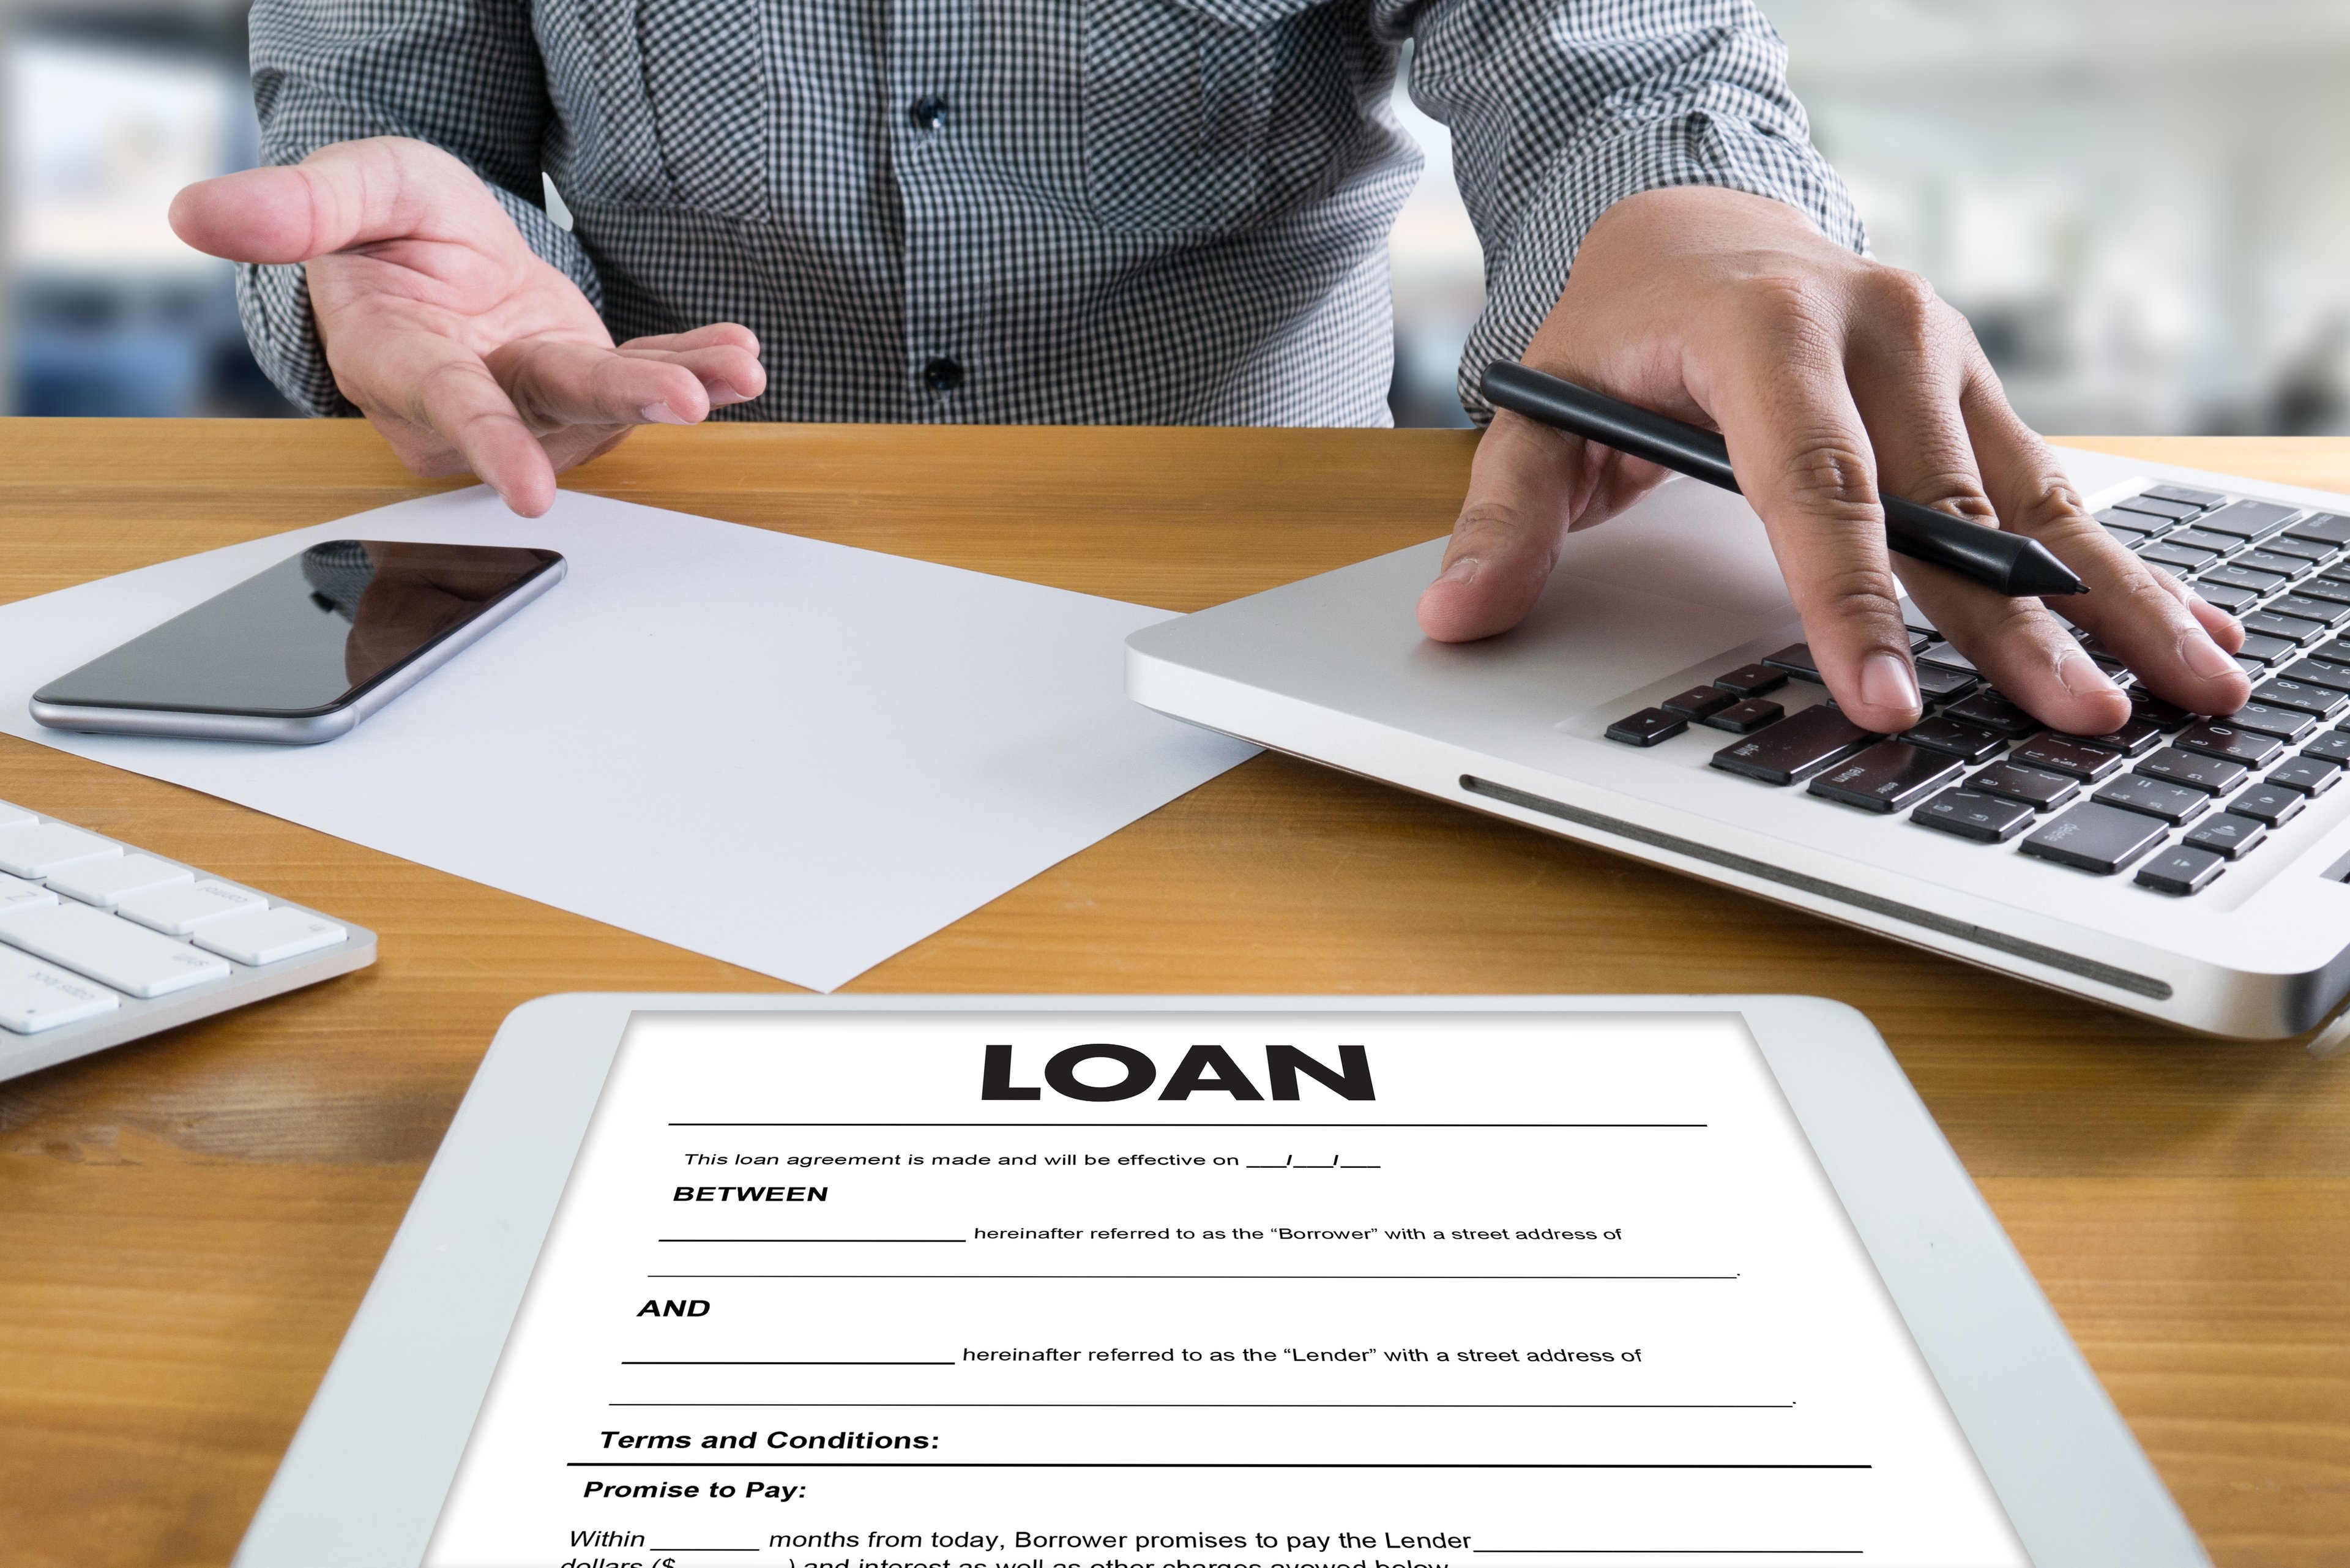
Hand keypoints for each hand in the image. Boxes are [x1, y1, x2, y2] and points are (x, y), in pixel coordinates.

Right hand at [171, 137, 765, 516]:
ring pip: (607, 405)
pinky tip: (741, 358)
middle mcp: (475, 396)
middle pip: (547, 412)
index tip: (528, 490)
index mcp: (403, 360)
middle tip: (683, 406)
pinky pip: (644, 378)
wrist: (429, 248)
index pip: (447, 407)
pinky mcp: (585, 381)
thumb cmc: (384, 228)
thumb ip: (294, 206)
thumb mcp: (349, 188)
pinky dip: (696, 366)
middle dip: (618, 406)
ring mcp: (536, 397)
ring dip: (678, 387)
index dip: (488, 445)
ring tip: (736, 370)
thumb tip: (199, 213)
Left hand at [1417, 186, 2248, 734]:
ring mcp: (1942, 348)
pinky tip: (2178, 626)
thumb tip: (1458, 616)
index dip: (1850, 603)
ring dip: (2108, 597)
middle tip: (2077, 720)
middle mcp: (1875, 327)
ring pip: (2029, 493)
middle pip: (1948, 503)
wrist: (1694, 227)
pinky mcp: (1975, 381)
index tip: (1886, 699)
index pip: (1814, 488)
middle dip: (2015, 625)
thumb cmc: (1621, 329)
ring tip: (2183, 687)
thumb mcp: (1537, 408)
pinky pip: (2048, 480)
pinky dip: (2113, 559)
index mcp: (1763, 330)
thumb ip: (1505, 515)